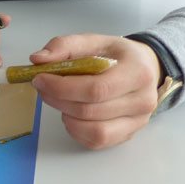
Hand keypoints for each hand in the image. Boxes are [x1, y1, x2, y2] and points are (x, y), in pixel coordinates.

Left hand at [28, 34, 162, 148]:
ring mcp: (137, 122)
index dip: (62, 87)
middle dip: (58, 100)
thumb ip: (65, 46)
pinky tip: (71, 114)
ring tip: (60, 100)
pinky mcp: (127, 134)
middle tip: (42, 87)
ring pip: (94, 132)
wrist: (146, 68)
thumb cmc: (119, 55)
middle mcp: (142, 101)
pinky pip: (96, 142)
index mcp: (136, 73)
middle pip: (90, 111)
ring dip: (67, 117)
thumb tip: (38, 59)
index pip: (96, 89)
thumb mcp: (94, 41)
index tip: (40, 79)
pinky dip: (76, 130)